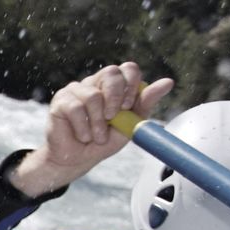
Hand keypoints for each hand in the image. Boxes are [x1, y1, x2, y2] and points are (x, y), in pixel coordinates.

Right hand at [10, 62, 173, 196]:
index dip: (131, 85)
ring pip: (93, 95)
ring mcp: (76, 90)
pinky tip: (83, 136)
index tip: (128, 106)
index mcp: (115, 85)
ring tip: (96, 137)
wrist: (77, 160)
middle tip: (113, 118)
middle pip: (111, 73)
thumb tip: (168, 82)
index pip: (128, 69)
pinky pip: (76, 108)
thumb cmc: (102, 141)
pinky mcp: (61, 101)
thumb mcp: (129, 124)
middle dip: (116, 98)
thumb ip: (145, 103)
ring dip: (98, 122)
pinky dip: (83, 127)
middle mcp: (96, 83)